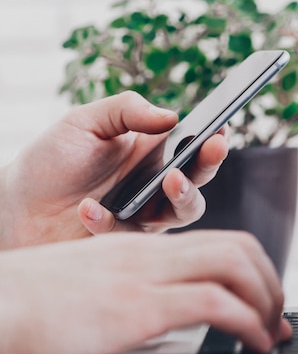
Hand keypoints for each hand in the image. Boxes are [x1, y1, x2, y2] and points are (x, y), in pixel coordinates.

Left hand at [0, 91, 228, 248]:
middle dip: (210, 163)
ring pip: (184, 212)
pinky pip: (132, 234)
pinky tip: (88, 208)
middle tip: (212, 149)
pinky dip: (109, 221)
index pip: (192, 144)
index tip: (221, 128)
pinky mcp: (127, 243)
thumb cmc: (53, 160)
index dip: (212, 138)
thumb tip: (171, 116)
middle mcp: (157, 184)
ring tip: (170, 179)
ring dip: (184, 196)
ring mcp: (146, 215)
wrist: (17, 206)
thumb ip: (126, 111)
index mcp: (153, 153)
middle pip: (199, 178)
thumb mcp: (85, 121)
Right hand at [0, 230, 291, 353]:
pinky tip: (253, 342)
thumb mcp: (103, 281)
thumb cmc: (41, 299)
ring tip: (270, 331)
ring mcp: (146, 276)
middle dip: (271, 282)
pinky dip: (247, 321)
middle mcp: (153, 254)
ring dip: (266, 300)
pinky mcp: (137, 306)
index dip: (257, 268)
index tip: (267, 299)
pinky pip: (213, 302)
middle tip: (277, 316)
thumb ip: (144, 285)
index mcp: (147, 247)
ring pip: (234, 266)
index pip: (222, 241)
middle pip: (239, 248)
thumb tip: (179, 309)